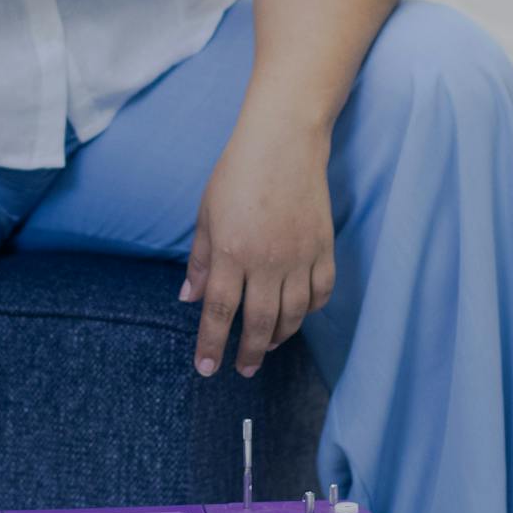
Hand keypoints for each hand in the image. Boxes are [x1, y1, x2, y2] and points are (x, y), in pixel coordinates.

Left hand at [179, 107, 334, 376]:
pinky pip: (320, 293)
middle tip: (243, 370)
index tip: (206, 369)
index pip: (220, 310)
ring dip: (279, 337)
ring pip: (293, 314)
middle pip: (260, 322)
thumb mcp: (206, 214)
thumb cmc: (238, 173)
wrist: (284, 142)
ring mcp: (299, 256)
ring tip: (267, 347)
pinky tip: (297, 315)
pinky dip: (309, 311)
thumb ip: (200, 260)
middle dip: (249, 353)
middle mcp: (266, 260)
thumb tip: (189, 298)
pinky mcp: (323, 248)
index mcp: (231, 251)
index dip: (212, 344)